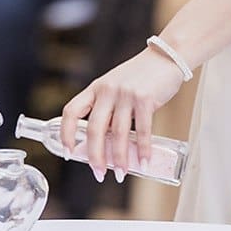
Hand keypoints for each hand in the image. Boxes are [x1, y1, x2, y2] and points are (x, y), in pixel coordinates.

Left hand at [60, 47, 183, 176]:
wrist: (165, 57)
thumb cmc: (140, 76)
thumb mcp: (115, 87)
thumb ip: (108, 109)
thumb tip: (104, 143)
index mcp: (96, 88)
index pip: (71, 111)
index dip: (65, 133)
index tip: (69, 152)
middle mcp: (107, 91)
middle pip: (94, 128)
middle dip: (95, 156)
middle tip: (98, 173)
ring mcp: (126, 94)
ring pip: (118, 134)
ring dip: (119, 158)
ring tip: (121, 173)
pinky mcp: (145, 99)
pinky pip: (142, 130)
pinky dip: (143, 149)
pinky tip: (143, 161)